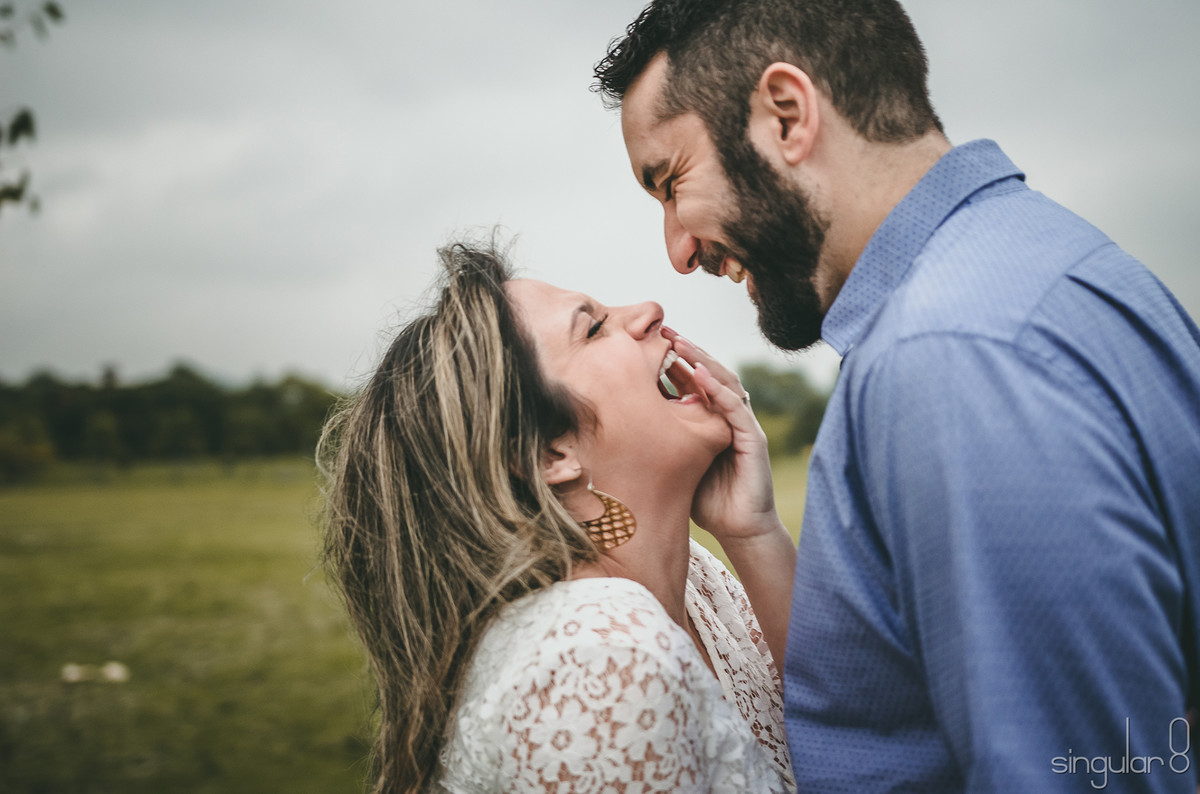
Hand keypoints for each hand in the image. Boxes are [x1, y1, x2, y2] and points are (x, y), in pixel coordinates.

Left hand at [664, 328, 784, 542]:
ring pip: (723, 381)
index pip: (689, 381)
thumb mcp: (671, 462)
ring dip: (701, 360)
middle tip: (662, 331)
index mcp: (707, 419)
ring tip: (679, 343)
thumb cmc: (704, 499)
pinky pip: (735, 406)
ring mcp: (742, 424)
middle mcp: (725, 416)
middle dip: (685, 350)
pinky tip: (699, 374)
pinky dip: (717, 389)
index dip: (670, 361)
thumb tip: (615, 426)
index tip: (646, 342)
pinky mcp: (754, 437)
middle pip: (706, 373)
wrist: (738, 528)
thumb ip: (656, 441)